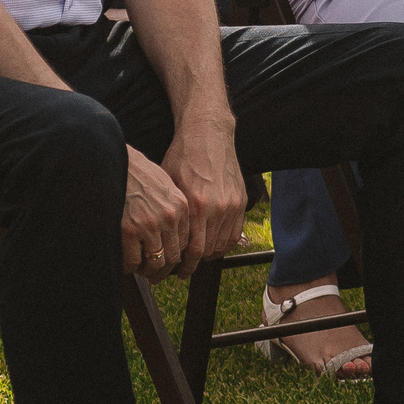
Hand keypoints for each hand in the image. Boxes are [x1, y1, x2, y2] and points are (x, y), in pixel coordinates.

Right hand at [123, 145, 192, 280]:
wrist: (112, 160)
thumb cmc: (134, 172)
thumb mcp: (163, 184)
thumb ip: (172, 207)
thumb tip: (172, 234)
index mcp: (180, 206)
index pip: (185, 243)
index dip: (176, 257)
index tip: (168, 262)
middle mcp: (169, 217)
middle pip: (173, 257)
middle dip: (163, 270)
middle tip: (154, 275)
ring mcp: (149, 224)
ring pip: (154, 263)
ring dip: (146, 270)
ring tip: (139, 270)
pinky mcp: (129, 231)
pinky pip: (132, 262)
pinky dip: (129, 266)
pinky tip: (125, 260)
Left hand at [160, 115, 247, 277]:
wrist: (208, 133)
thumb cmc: (182, 156)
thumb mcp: (169, 185)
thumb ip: (171, 215)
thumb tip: (161, 241)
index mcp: (197, 205)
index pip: (193, 250)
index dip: (183, 265)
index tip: (174, 270)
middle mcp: (218, 208)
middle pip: (208, 251)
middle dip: (193, 263)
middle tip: (182, 268)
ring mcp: (232, 204)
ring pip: (222, 244)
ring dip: (208, 254)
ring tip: (195, 257)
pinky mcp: (241, 200)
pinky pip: (235, 233)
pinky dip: (223, 243)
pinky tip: (211, 243)